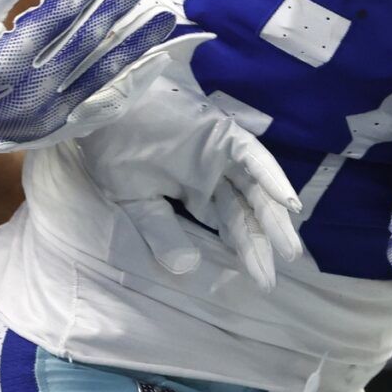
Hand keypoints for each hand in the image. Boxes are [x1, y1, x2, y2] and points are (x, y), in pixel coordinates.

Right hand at [0, 0, 200, 156]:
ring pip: (102, 74)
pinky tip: (155, 61)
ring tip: (164, 15)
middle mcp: (29, 94)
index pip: (56, 18)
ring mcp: (47, 116)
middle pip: (86, 41)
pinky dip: (131, 83)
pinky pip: (103, 104)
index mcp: (0, 64)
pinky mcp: (58, 128)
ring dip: (137, 42)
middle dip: (118, 4)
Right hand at [72, 73, 307, 288]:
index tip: (261, 280)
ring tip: (289, 251)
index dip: (245, 251)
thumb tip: (186, 268)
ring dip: (273, 217)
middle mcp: (215, 173)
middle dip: (261, 243)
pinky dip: (270, 178)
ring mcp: (221, 153)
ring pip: (255, 188)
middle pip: (246, 211)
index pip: (230, 224)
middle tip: (274, 278)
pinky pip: (252, 157)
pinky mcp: (223, 134)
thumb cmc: (116, 151)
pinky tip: (287, 203)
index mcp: (197, 190)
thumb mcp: (138, 203)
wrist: (103, 111)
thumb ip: (163, 232)